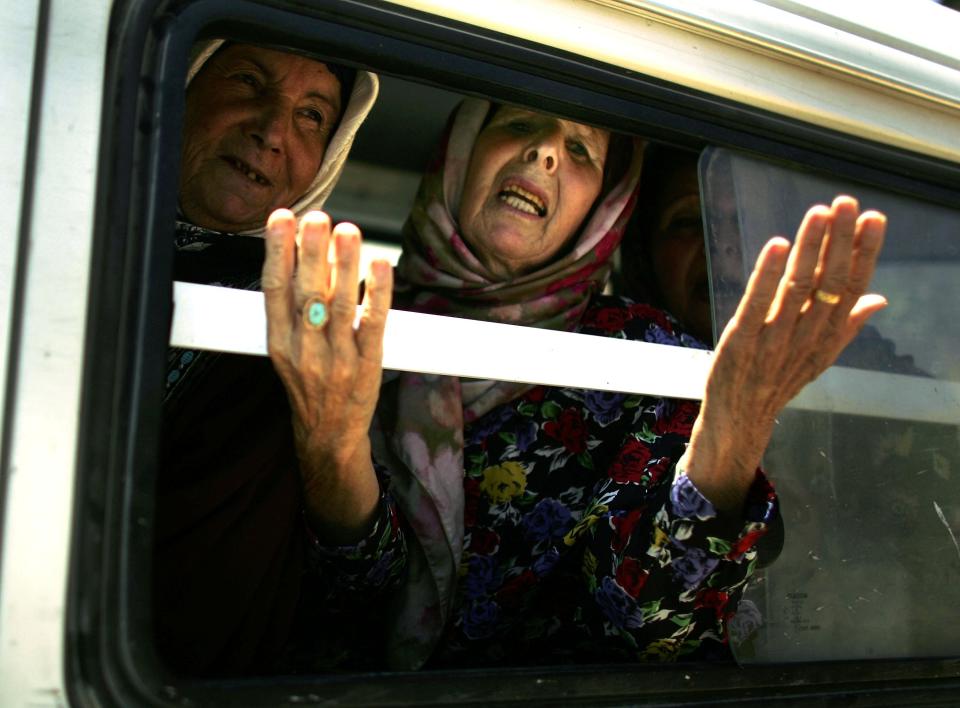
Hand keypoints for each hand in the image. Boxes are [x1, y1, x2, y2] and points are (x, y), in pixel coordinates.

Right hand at [261, 209, 392, 541]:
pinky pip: (372, 324)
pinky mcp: (366, 365)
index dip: (275, 252)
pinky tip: (379, 266)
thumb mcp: (286, 350)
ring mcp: (335, 359)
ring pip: (338, 304)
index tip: (280, 218)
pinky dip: (376, 294)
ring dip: (344, 265)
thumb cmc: (308, 384)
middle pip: (305, 292)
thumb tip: (303, 254)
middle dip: (310, 251)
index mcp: (278, 341)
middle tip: (316, 217)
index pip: (272, 289)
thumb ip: (291, 308)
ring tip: (348, 230)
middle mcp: (303, 349)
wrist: (327, 436)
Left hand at [684, 195, 886, 511]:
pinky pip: (758, 303)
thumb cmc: (779, 380)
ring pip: (799, 287)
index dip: (865, 252)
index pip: (854, 287)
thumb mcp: (819, 356)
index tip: (873, 218)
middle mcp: (808, 335)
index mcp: (829, 335)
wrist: (740, 418)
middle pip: (831, 282)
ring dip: (809, 248)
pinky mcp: (743, 339)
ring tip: (818, 214)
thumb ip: (848, 326)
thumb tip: (879, 299)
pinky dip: (768, 273)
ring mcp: (776, 338)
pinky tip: (778, 245)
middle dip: (840, 240)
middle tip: (845, 203)